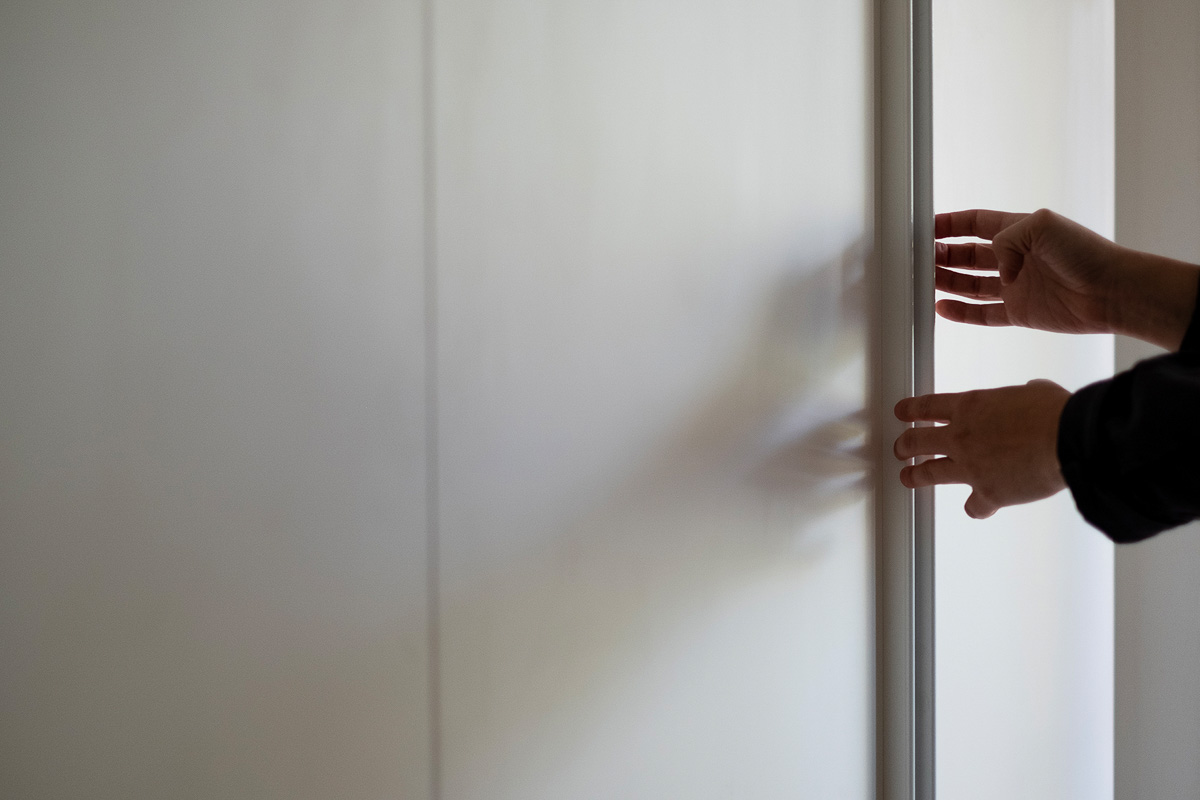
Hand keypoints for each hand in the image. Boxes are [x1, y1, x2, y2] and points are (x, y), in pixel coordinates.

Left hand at [893, 379, 1069, 518]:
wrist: (1068, 441)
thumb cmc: (1056, 413)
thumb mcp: (1034, 391)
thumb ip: (1022, 395)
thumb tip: (1029, 394)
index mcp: (970, 406)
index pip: (928, 407)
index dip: (910, 410)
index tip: (902, 413)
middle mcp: (962, 437)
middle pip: (917, 441)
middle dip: (905, 446)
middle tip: (901, 448)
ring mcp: (970, 467)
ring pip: (930, 473)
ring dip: (915, 475)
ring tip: (908, 477)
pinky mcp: (988, 493)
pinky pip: (973, 506)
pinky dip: (977, 508)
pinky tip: (978, 508)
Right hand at [935, 208, 1199, 349]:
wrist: (1111, 292)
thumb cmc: (1086, 254)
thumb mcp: (1041, 225)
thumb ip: (1005, 238)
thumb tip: (993, 265)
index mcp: (1020, 231)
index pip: (976, 224)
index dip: (950, 225)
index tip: (927, 228)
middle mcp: (1016, 258)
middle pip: (968, 255)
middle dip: (943, 255)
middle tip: (921, 258)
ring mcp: (1016, 286)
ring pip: (971, 284)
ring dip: (947, 281)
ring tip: (924, 281)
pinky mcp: (1020, 312)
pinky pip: (982, 314)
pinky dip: (961, 312)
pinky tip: (942, 307)